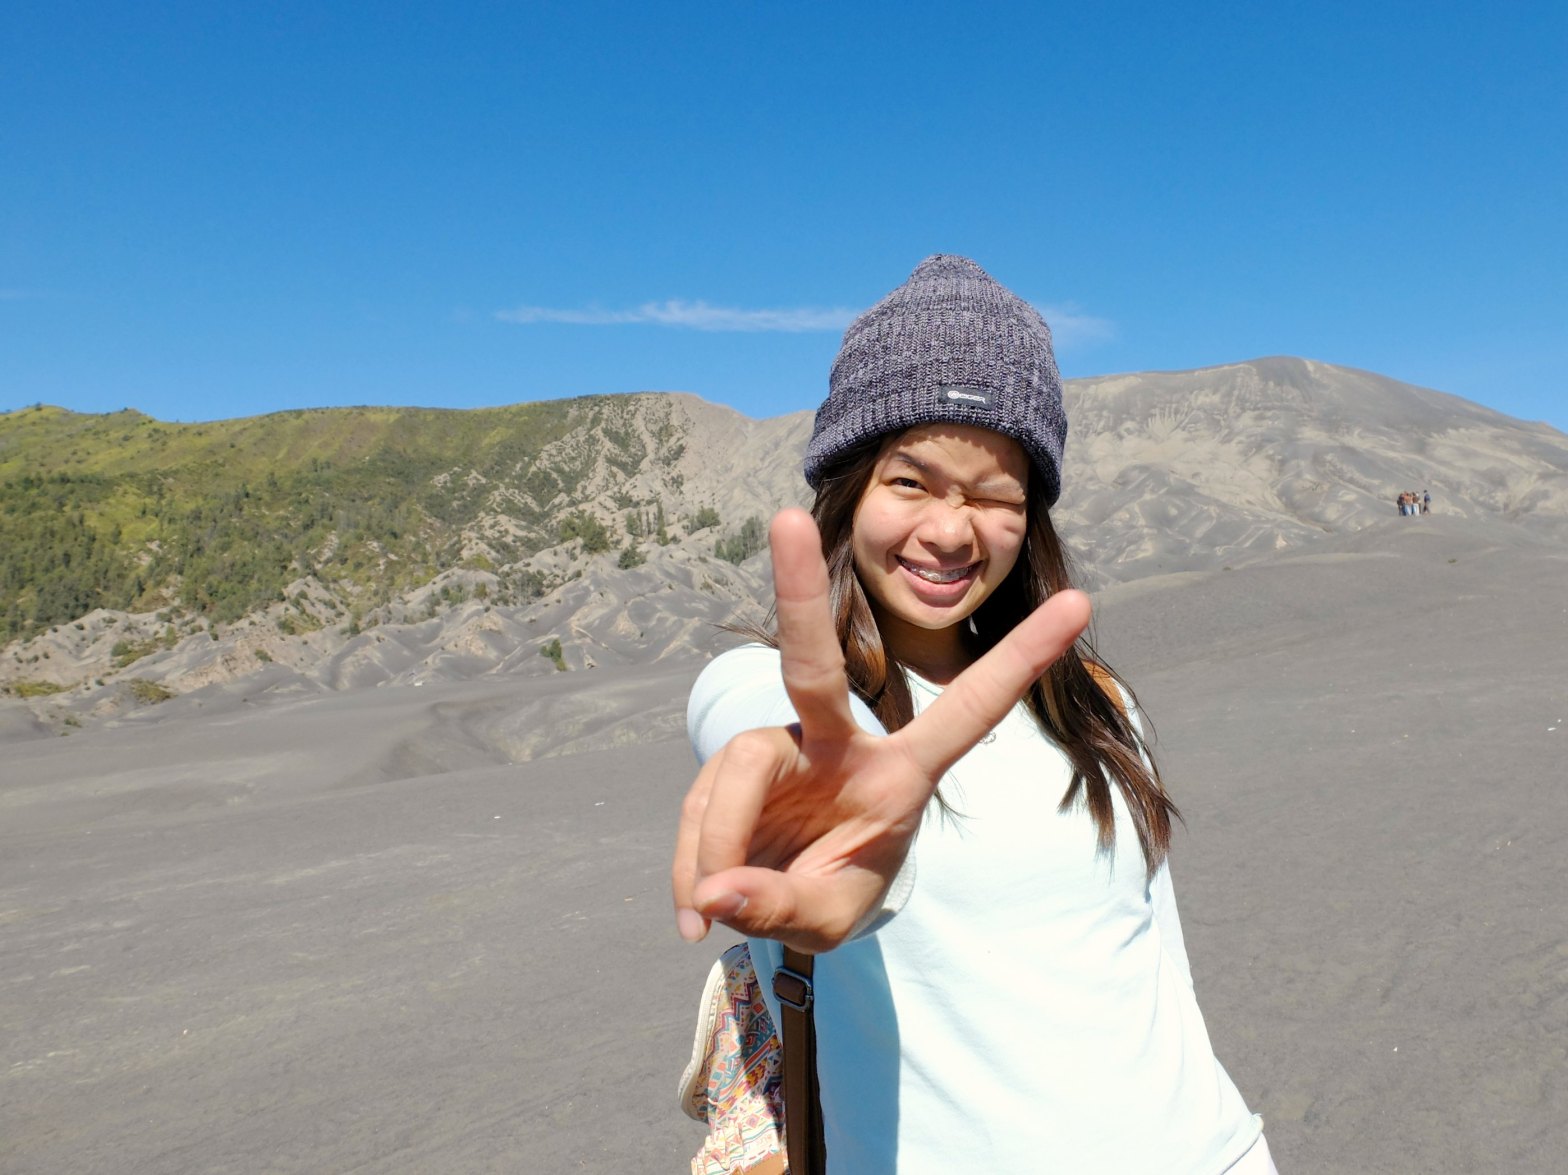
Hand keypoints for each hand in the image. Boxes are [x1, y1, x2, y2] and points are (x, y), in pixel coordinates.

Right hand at [671, 507, 1090, 952]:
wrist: (789, 897)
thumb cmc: (837, 891)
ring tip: (703, 918)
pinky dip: (692, 866)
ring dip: (712, 850)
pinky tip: (695, 910)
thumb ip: (779, 905)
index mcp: (901, 772)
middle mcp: (838, 742)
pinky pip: (701, 810)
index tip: (1083, 601)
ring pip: (735, 775)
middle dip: (796, 592)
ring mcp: (780, 748)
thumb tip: (714, 894)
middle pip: (814, 665)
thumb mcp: (827, 918)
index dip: (1020, 658)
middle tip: (788, 519)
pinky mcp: (732, 766)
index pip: (970, 710)